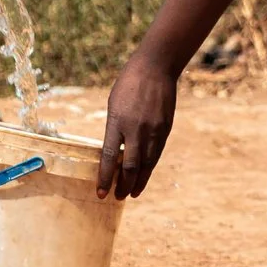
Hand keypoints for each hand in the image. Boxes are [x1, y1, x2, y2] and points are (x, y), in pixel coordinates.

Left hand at [96, 59, 178, 199]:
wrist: (155, 68)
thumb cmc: (128, 84)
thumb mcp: (114, 105)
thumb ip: (115, 129)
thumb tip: (114, 153)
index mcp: (117, 121)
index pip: (109, 157)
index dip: (105, 177)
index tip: (101, 193)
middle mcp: (135, 129)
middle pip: (129, 166)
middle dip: (122, 185)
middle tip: (116, 198)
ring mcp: (152, 131)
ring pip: (145, 165)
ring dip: (137, 182)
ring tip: (130, 194)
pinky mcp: (165, 130)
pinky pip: (156, 155)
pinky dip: (149, 169)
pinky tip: (144, 177)